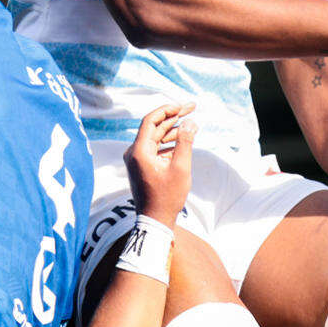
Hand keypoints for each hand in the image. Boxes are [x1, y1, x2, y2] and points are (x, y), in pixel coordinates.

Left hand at [123, 102, 195, 227]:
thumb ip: (185, 142)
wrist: (155, 220)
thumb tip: (190, 122)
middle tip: (192, 108)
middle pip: (154, 127)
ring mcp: (137, 159)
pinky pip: (156, 148)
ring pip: (156, 137)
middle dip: (174, 117)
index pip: (150, 121)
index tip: (183, 106)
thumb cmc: (167, 197)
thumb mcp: (180, 168)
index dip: (167, 110)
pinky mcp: (142, 166)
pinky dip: (169, 142)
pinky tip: (183, 139)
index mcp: (139, 151)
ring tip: (191, 122)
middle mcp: (134, 153)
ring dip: (173, 129)